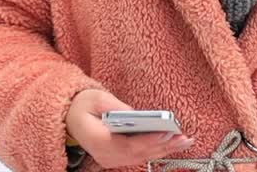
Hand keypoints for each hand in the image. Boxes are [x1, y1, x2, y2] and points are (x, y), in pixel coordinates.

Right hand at [64, 89, 194, 168]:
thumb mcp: (96, 98)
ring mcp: (111, 159)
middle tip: (183, 137)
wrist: (71, 118)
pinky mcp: (118, 158)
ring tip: (185, 141)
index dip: (148, 139)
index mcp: (97, 140)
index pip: (127, 144)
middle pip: (138, 153)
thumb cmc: (83, 106)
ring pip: (141, 157)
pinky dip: (157, 150)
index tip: (166, 131)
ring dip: (164, 149)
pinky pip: (140, 156)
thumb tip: (136, 114)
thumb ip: (116, 106)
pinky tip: (173, 143)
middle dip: (162, 145)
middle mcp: (104, 155)